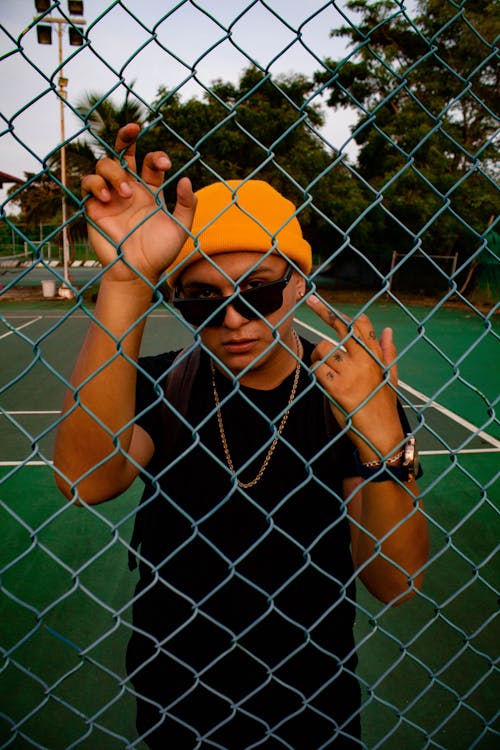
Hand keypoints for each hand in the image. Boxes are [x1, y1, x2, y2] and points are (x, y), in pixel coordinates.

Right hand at [81, 123, 196, 283]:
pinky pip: (88, 183)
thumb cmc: (160, 253)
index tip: (164, 165)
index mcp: (150, 191)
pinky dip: (97, 184)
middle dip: (126, 136)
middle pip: (123, 153)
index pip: (150, 162)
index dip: (156, 157)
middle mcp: (130, 189)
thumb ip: (188, 205)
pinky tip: (109, 198)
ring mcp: (111, 196)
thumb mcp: (181, 229)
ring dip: (115, 172)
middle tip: (134, 129)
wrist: (138, 272)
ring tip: (126, 193)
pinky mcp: (94, 207)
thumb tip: (185, 179)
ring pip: (104, 164)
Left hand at [306, 295, 404, 459]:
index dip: (345, 315)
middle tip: (310, 299)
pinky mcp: (337, 388)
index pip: (361, 326)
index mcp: (376, 356)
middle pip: (341, 328)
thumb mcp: (389, 376)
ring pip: (324, 349)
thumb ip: (386, 352)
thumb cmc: (383, 404)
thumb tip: (387, 330)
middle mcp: (364, 361)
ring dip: (318, 356)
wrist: (380, 433)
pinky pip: (317, 370)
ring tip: (324, 368)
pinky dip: (316, 373)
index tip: (331, 306)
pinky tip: (323, 381)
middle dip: (323, 312)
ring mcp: (350, 374)